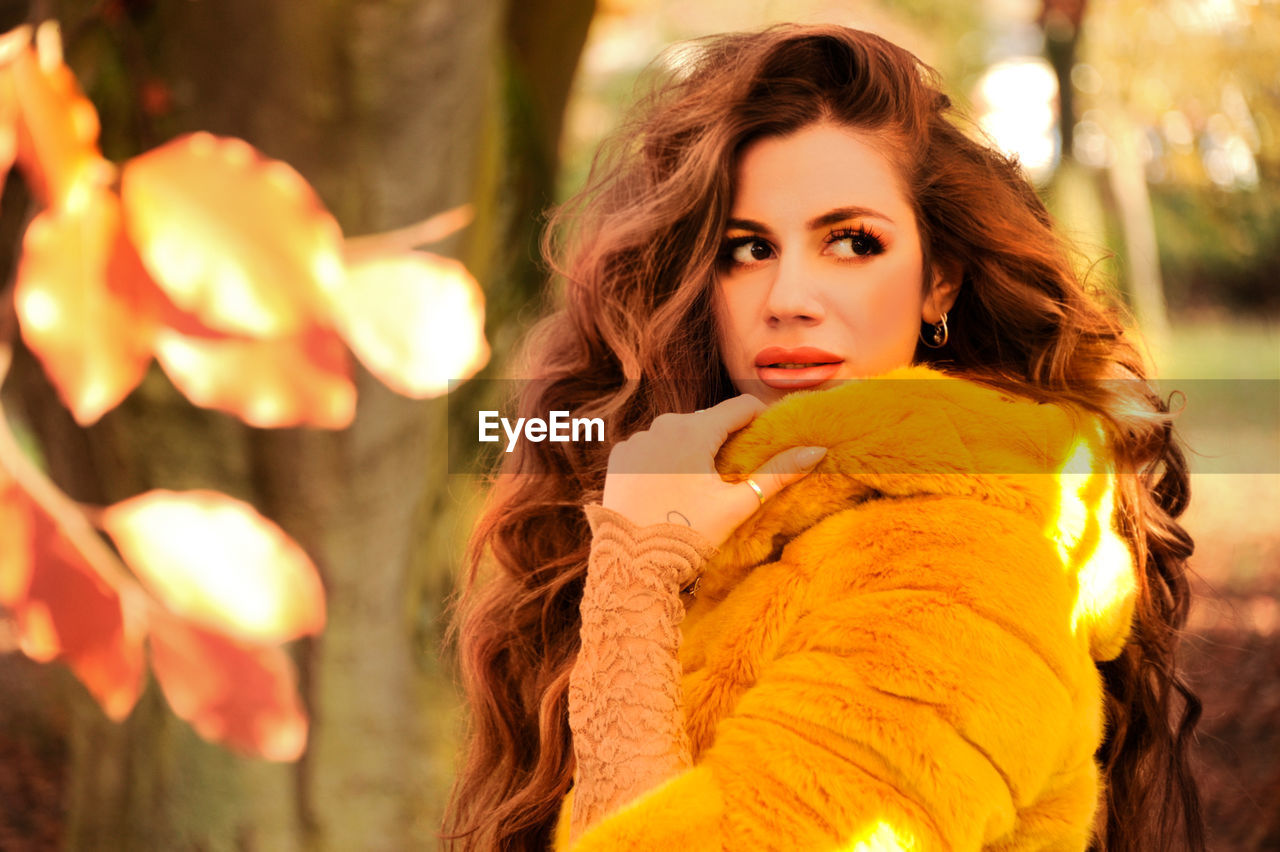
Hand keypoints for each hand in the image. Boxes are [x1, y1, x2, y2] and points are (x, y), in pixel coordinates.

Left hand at [602, 394, 826, 546]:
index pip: (740, 406)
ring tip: (702, 480)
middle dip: (726, 437)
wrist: (630, 564)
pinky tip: (670, 486)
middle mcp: (662, 426)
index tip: (771, 434)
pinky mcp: (619, 457)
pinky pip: (650, 447)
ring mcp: (636, 440)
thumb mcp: (736, 505)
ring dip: (693, 447)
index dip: (761, 417)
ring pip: (677, 432)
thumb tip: (817, 450)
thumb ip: (777, 474)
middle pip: (707, 419)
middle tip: (739, 466)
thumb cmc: (687, 535)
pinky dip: (664, 459)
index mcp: (694, 431)